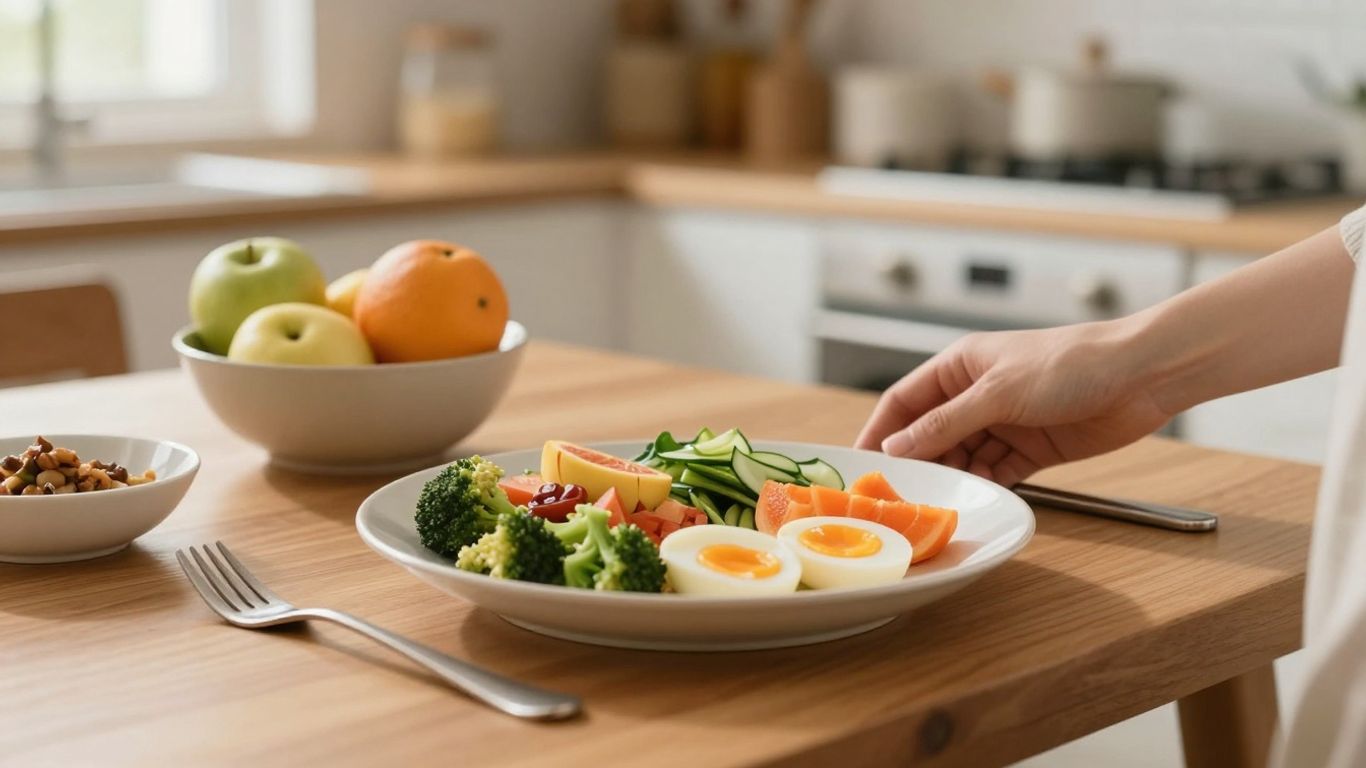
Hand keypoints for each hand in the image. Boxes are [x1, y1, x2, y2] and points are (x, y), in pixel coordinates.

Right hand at [855, 321, 1174, 486]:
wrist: (1140, 375)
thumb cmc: (1069, 364)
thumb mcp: (998, 392)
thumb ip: (946, 423)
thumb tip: (897, 447)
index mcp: (960, 367)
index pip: (905, 401)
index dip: (881, 430)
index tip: (858, 463)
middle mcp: (976, 394)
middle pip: (930, 434)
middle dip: (915, 463)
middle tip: (892, 497)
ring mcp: (1003, 423)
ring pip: (961, 457)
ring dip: (949, 479)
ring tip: (931, 506)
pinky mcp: (1031, 449)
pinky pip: (994, 472)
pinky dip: (983, 487)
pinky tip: (972, 502)